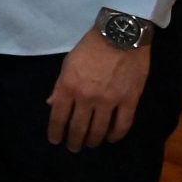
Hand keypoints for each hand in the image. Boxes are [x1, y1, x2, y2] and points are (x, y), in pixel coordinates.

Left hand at [45, 29, 151, 150]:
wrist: (121, 34)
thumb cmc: (90, 47)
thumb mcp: (68, 63)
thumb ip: (60, 86)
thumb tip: (52, 105)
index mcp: (68, 87)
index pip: (58, 117)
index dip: (55, 132)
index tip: (55, 141)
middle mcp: (86, 97)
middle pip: (78, 128)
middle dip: (74, 141)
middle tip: (73, 148)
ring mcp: (109, 101)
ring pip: (99, 130)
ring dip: (93, 141)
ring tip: (90, 144)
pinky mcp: (129, 100)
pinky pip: (122, 124)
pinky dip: (115, 135)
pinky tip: (111, 138)